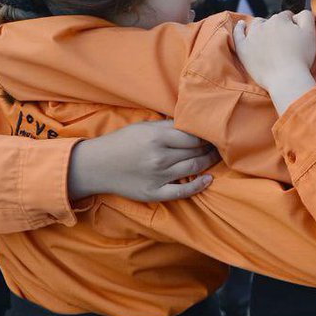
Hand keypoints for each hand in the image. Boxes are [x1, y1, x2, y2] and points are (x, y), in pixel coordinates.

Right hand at [68, 120, 219, 201]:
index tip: (213, 133)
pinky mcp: (154, 192)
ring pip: (194, 168)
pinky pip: (183, 191)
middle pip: (196, 151)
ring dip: (208, 162)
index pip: (194, 136)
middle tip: (219, 145)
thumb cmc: (121, 142)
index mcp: (157, 137)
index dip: (207, 135)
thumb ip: (167, 126)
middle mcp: (160, 156)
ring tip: (215, 157)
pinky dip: (199, 186)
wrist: (96, 166)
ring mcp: (158, 176)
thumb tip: (192, 123)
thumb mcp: (142, 127)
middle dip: (210, 148)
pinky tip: (209, 180)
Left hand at [233, 10, 315, 113]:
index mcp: (280, 20)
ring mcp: (252, 37)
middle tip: (285, 42)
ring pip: (256, 25)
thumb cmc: (301, 57)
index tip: (295, 35)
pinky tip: (241, 25)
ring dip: (262, 26)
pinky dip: (239, 28)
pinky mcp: (243, 49)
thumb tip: (297, 14)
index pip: (287, 16)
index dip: (292, 25)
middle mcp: (264, 25)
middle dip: (278, 27)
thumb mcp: (310, 32)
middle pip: (272, 21)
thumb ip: (306, 16)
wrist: (286, 79)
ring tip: (267, 36)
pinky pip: (238, 34)